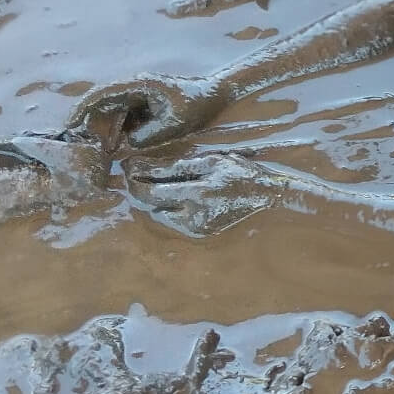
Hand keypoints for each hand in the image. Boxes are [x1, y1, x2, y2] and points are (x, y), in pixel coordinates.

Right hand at [67, 73, 229, 148]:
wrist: (215, 96)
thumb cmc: (196, 105)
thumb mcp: (173, 123)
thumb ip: (148, 134)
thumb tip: (127, 142)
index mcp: (138, 86)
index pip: (102, 94)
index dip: (82, 108)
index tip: (69, 125)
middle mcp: (133, 89)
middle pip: (101, 104)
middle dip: (88, 123)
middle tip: (78, 144)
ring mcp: (137, 97)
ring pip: (111, 114)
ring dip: (103, 130)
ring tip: (96, 150)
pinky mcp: (143, 106)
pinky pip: (124, 119)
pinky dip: (117, 132)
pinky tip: (114, 147)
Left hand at [125, 152, 284, 234]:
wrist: (266, 195)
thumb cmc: (240, 172)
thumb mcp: (213, 161)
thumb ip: (181, 166)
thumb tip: (147, 167)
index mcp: (198, 191)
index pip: (155, 186)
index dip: (137, 176)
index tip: (126, 166)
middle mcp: (194, 212)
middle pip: (152, 202)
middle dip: (138, 187)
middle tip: (131, 175)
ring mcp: (197, 225)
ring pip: (160, 212)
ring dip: (153, 200)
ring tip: (151, 186)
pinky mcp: (200, 231)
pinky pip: (175, 220)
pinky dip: (169, 209)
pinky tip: (173, 199)